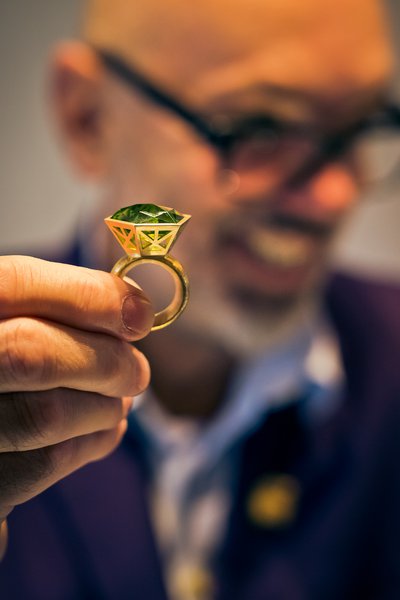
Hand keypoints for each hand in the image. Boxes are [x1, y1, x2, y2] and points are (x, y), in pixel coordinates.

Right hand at [0, 256, 153, 556]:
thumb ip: (58, 303)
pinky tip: (105, 429)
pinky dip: (90, 443)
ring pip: (44, 415)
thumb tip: (136, 312)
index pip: (14, 286)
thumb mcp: (16, 316)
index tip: (140, 316)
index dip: (89, 297)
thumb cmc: (7, 356)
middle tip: (138, 370)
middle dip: (106, 361)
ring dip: (104, 407)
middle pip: (31, 355)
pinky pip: (43, 464)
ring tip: (121, 399)